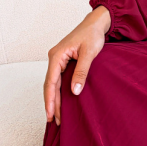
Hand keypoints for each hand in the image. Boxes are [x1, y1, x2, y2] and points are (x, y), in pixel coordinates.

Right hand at [43, 5, 111, 124]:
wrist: (96, 24)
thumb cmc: (92, 35)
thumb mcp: (89, 54)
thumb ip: (81, 72)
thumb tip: (74, 92)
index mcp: (56, 56)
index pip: (50, 82)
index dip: (50, 100)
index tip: (50, 114)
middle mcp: (55, 59)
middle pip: (50, 86)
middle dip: (52, 104)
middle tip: (54, 121)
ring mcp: (59, 61)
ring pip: (54, 84)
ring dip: (56, 100)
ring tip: (57, 116)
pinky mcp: (64, 62)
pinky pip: (59, 80)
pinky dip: (60, 92)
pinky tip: (62, 102)